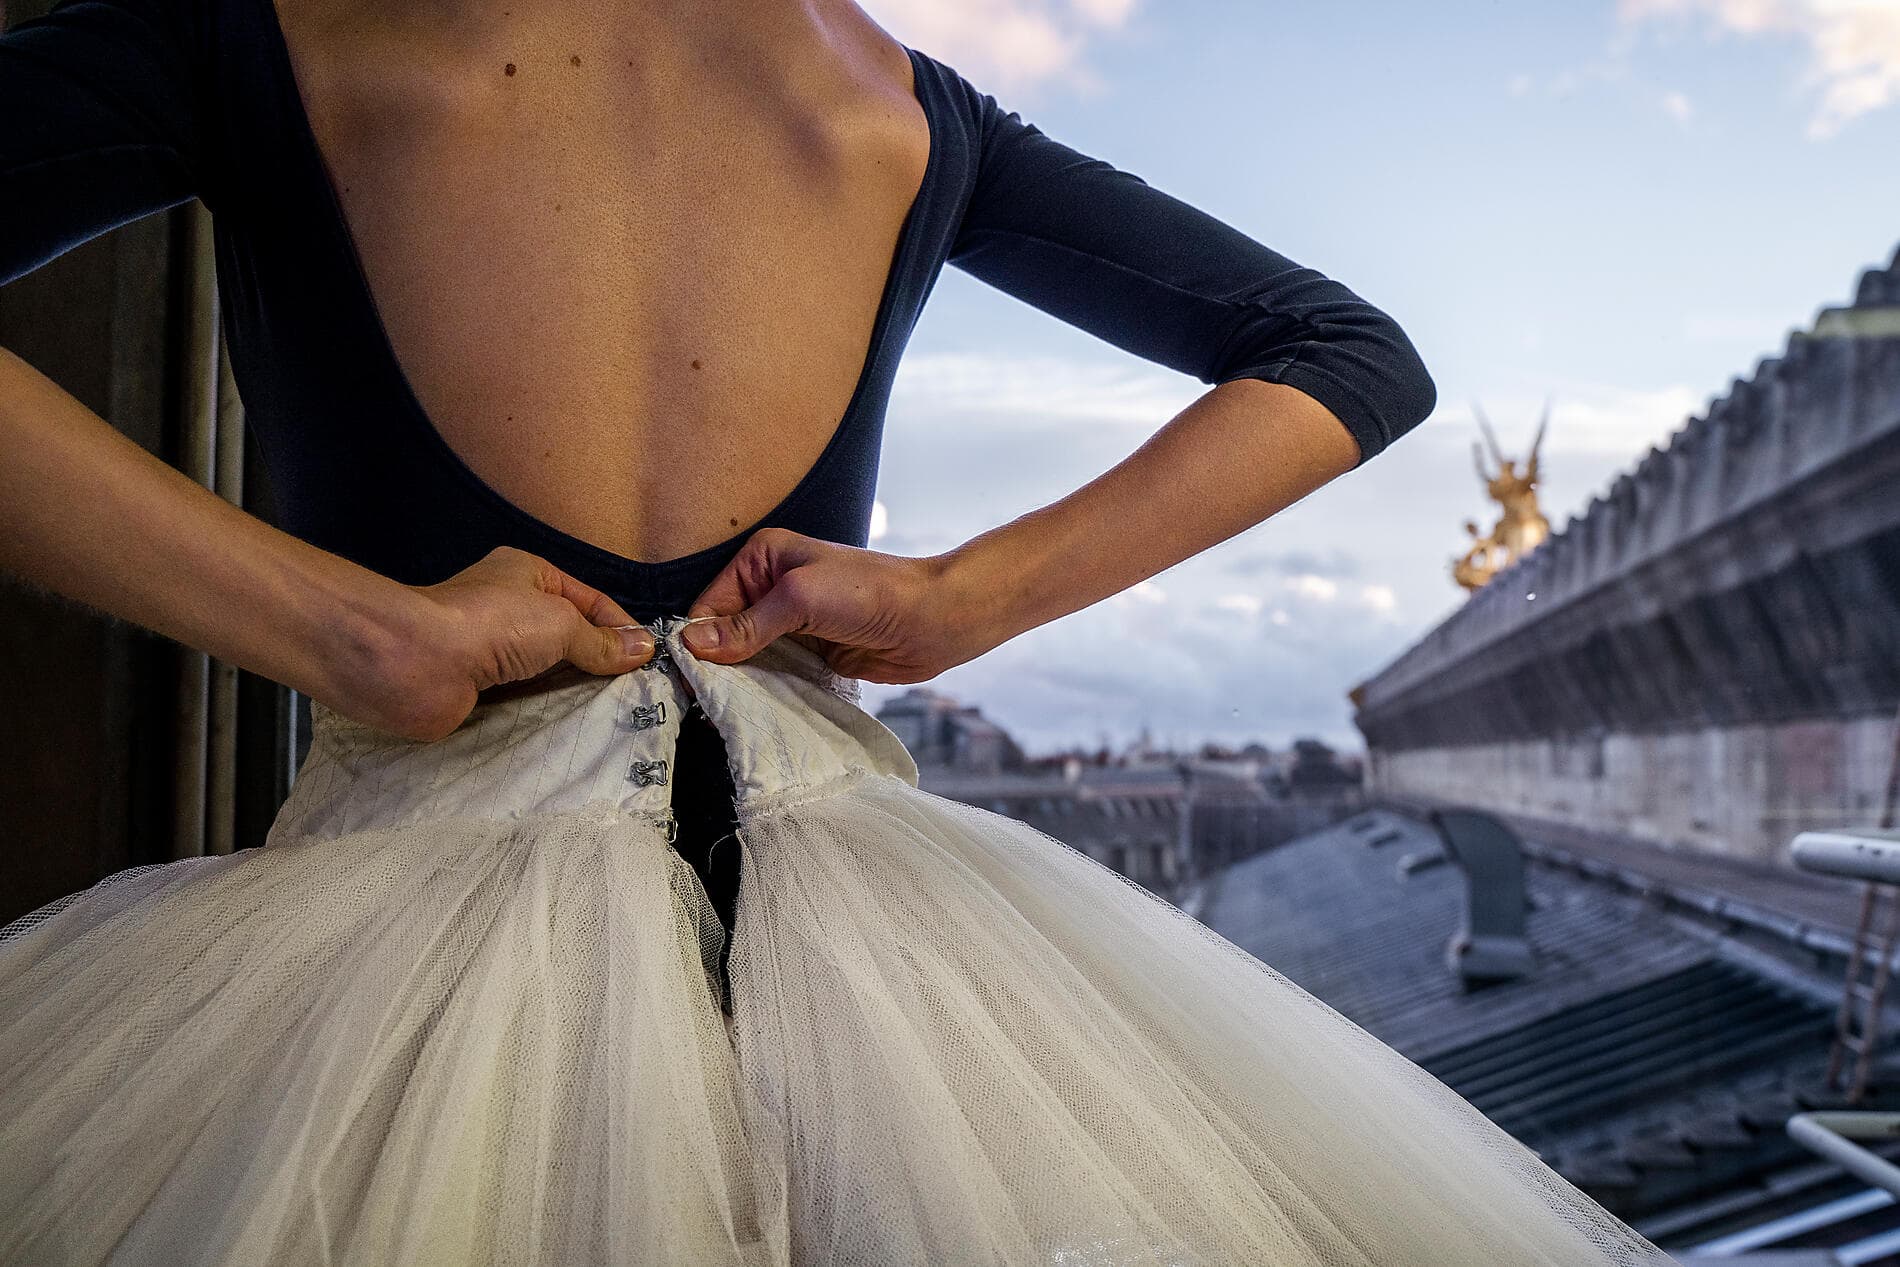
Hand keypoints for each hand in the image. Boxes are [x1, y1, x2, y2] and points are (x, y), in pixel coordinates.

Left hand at [321, 546, 655, 741]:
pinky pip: (523, 702)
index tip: (650, 661)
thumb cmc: (490, 624)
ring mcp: (492, 653)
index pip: (590, 602)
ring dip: (574, 692)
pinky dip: (546, 714)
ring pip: (547, 673)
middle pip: (570, 638)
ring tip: (616, 717)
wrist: (414, 662)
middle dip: (602, 663)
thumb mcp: (560, 622)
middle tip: (639, 694)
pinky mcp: (478, 692)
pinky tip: (574, 731)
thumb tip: (643, 648)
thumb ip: (601, 641)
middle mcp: (510, 610)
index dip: (621, 629)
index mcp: (529, 576)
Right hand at [682, 527, 995, 682]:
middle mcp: (771, 588)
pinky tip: (753, 712)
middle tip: (701, 704)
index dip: (696, 640)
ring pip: (747, 658)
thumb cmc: (872, 594)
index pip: (709, 603)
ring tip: (722, 713)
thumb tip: (691, 643)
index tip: (685, 680)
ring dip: (739, 682)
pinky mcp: (810, 653)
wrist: (934, 620)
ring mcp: (791, 624)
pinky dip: (764, 691)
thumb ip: (747, 624)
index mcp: (762, 559)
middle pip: (723, 632)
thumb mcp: (801, 599)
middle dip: (714, 665)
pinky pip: (774, 675)